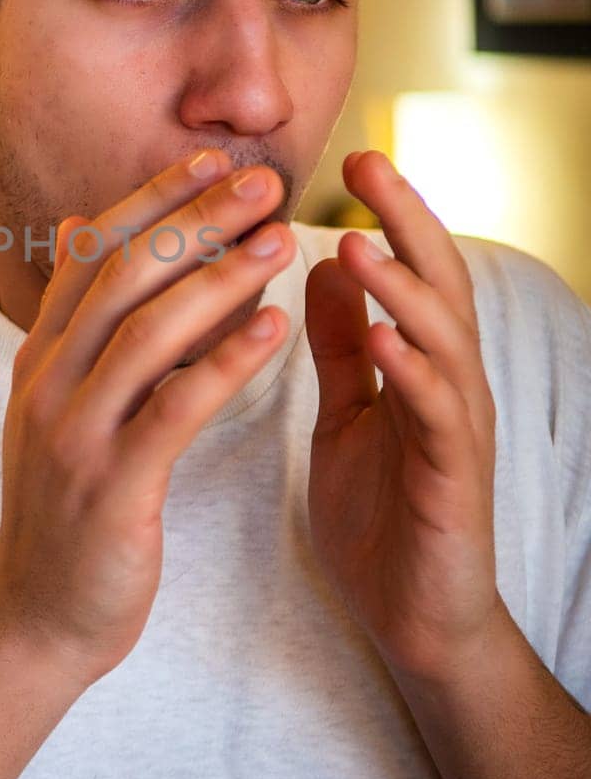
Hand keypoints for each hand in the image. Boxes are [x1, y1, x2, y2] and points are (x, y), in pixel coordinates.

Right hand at [0, 151, 295, 690]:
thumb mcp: (60, 407)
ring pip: (147, 332)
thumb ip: (82, 328)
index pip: (94, 253)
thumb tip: (92, 235)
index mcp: (39, 358)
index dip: (153, 200)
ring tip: (281, 239)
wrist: (36, 620)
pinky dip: (226, 361)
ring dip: (219, 277)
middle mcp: (47, 382)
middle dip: (194, 219)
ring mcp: (72, 434)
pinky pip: (174, 408)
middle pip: (123, 276)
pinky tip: (276, 326)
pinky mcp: (111, 486)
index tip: (211, 160)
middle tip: (262, 180)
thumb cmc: (70, 510)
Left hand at [303, 149, 501, 684]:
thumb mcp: (347, 415)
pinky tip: (386, 341)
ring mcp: (456, 431)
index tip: (348, 157)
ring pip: (445, 341)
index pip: (407, 271)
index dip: (386, 214)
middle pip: (437, 284)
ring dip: (405, 289)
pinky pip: (440, 416)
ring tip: (362, 244)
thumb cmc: (381, 514)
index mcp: (416, 365)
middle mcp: (447, 385)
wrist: (414, 622)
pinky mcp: (453, 482)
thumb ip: (340, 345)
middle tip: (367, 162)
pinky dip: (416, 372)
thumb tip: (322, 264)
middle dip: (406, 221)